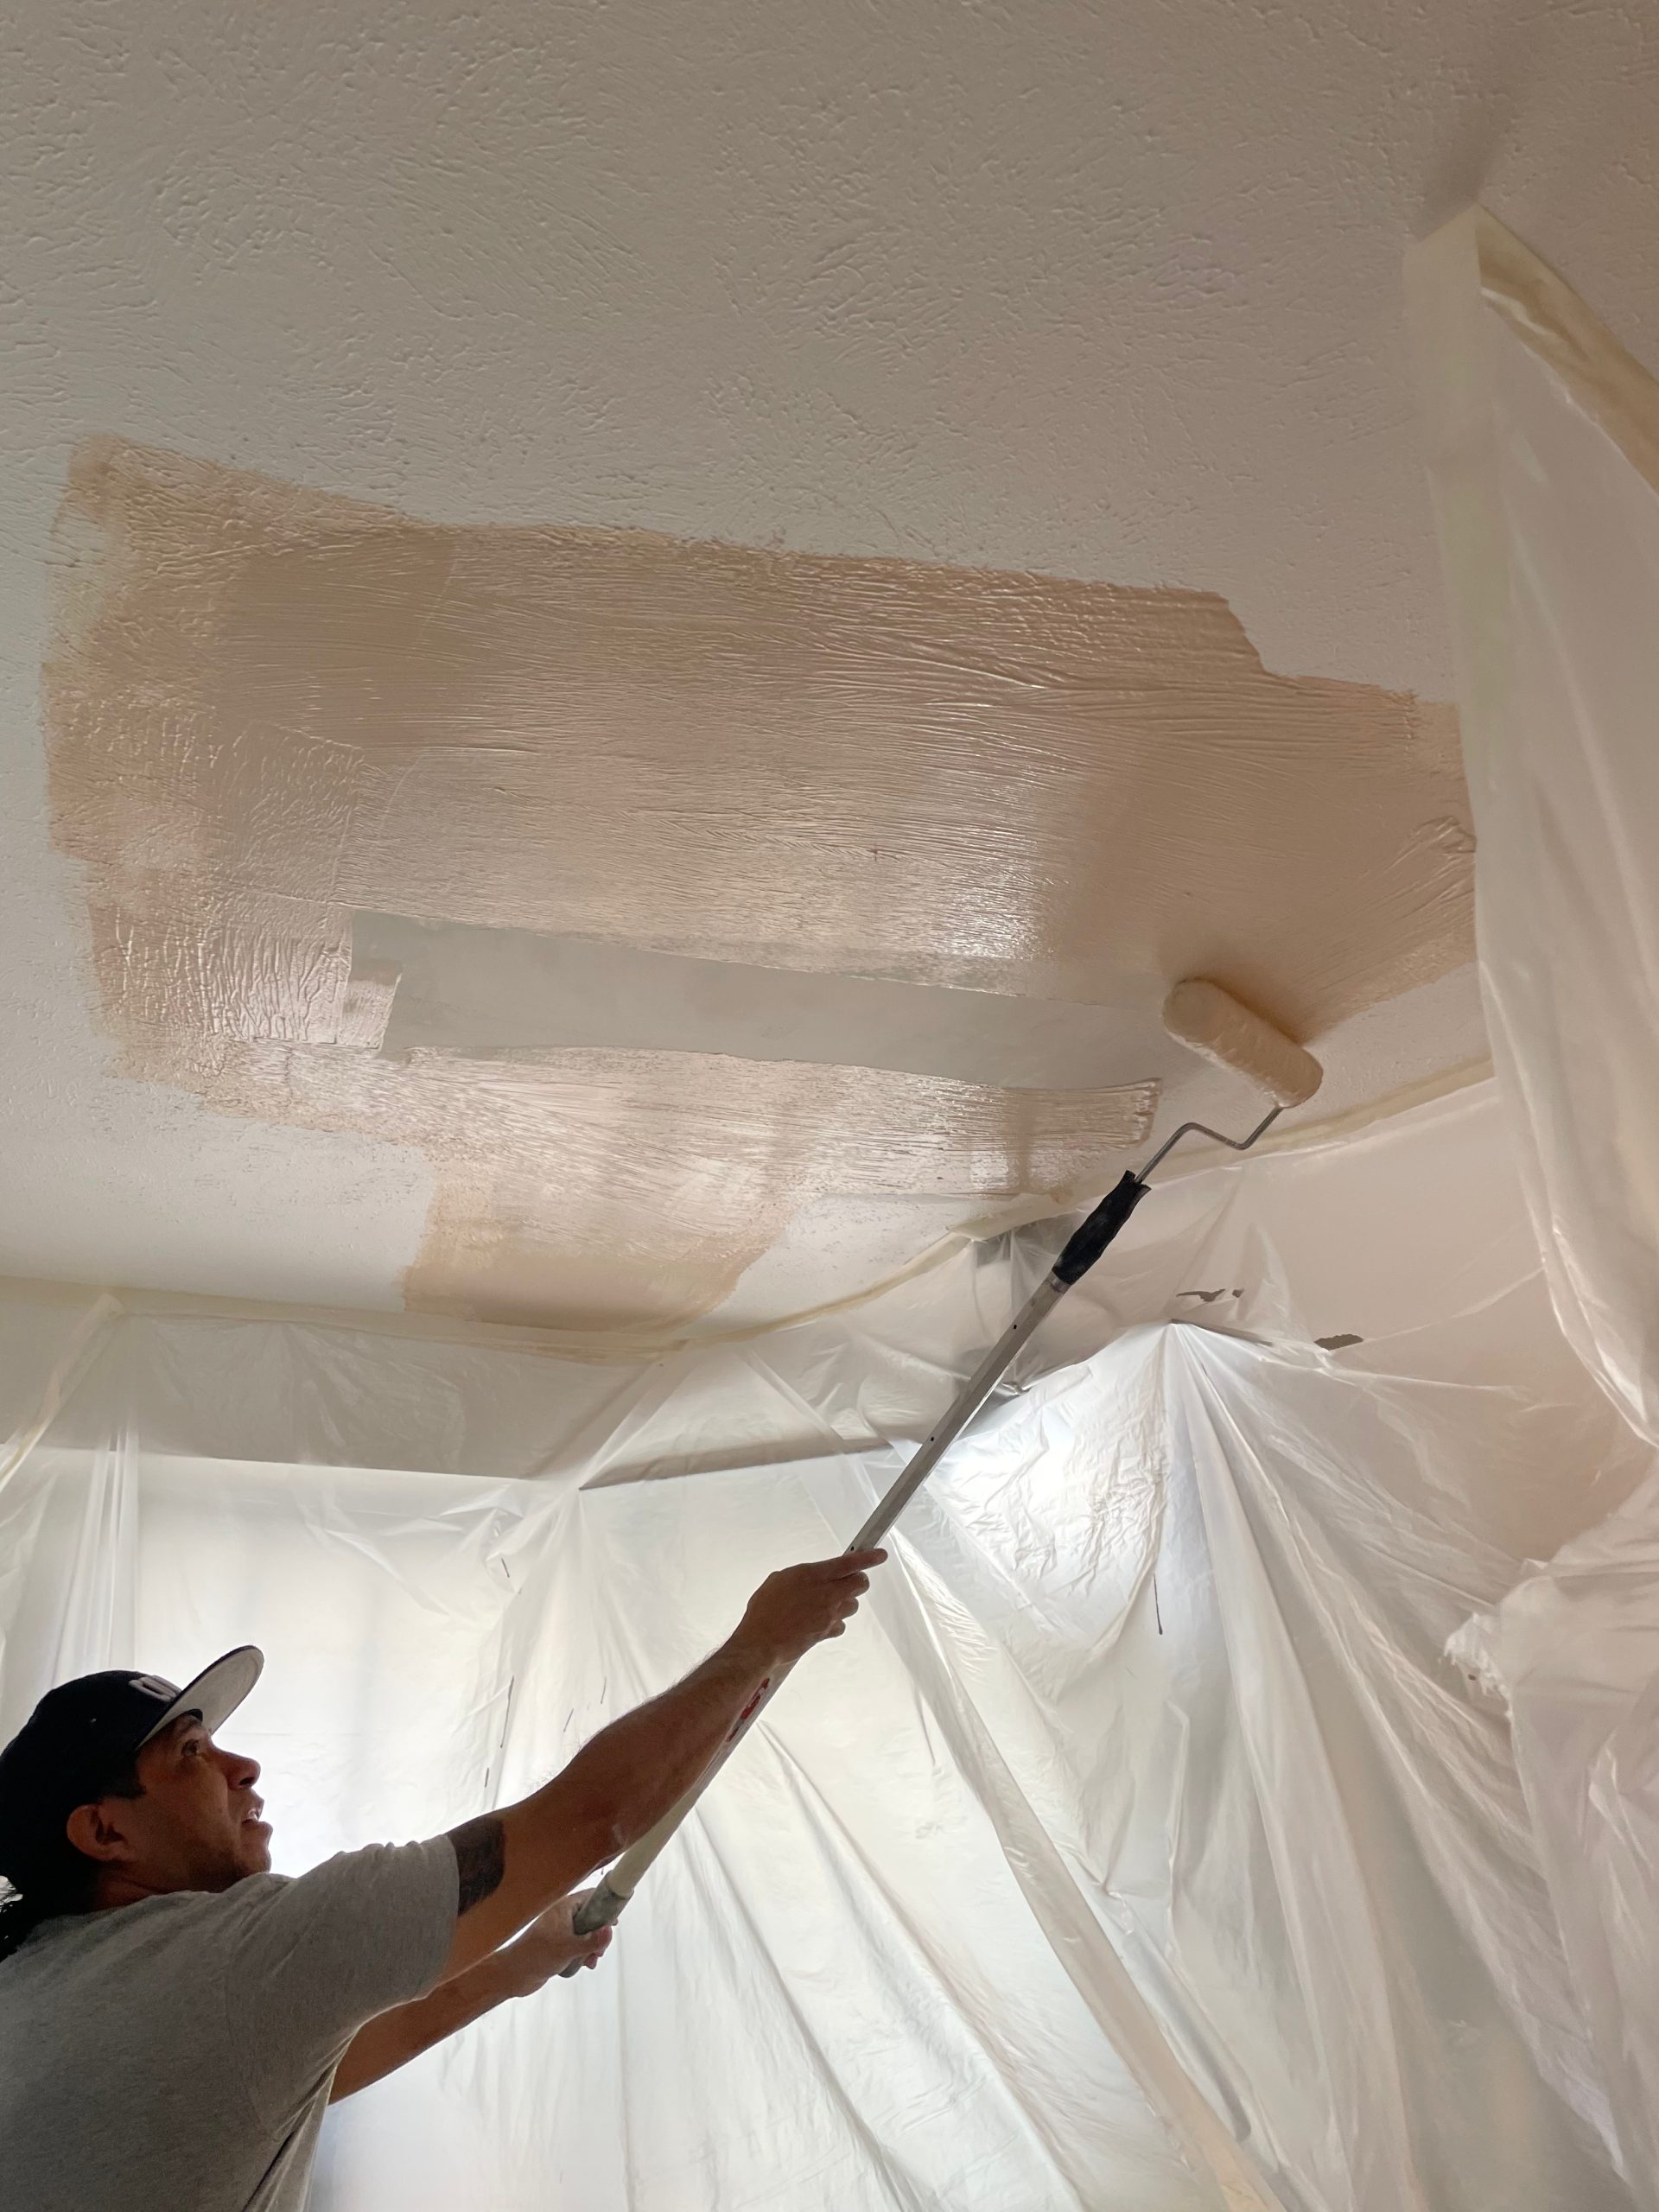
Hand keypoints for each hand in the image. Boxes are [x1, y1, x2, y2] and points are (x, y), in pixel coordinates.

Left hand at [495, 1892, 612, 1993]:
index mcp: (565, 1907)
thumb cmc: (538, 1955)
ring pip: (585, 1935)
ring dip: (591, 1948)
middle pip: (591, 1918)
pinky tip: (583, 1966)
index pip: (591, 1897)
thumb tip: (611, 1930)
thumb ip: (591, 1941)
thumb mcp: (568, 1948)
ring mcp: (560, 1931)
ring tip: (591, 1960)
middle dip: (599, 1935)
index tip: (615, 1921)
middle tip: (600, 1949)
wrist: (514, 1974)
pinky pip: (577, 1946)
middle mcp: (563, 1915)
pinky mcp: (558, 1946)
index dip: (605, 1906)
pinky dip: (582, 1955)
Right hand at [732, 1550, 886, 1669]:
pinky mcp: (827, 1632)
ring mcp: (829, 1614)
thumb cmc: (765, 1609)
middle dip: (858, 1580)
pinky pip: (841, 1625)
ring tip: (829, 1603)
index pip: (850, 1562)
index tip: (880, 1554)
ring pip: (854, 1605)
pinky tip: (821, 1621)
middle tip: (849, 1580)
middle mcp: (826, 1593)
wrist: (761, 1641)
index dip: (869, 1557)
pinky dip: (835, 1623)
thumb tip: (811, 1577)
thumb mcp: (780, 1579)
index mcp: (813, 1575)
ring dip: (845, 1602)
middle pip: (860, 1584)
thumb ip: (803, 1576)